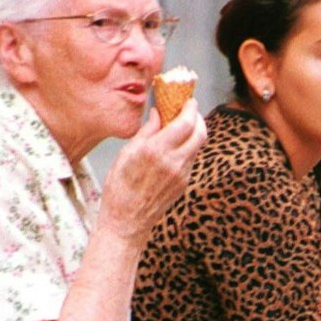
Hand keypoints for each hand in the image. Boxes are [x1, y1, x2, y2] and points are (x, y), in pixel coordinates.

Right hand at [100, 100, 206, 244]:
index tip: (189, 100)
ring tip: (182, 126)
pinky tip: (176, 145)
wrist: (127, 220)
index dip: (191, 109)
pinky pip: (191, 159)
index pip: (184, 123)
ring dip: (194, 132)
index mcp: (155, 150)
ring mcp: (181, 174)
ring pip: (197, 146)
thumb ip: (147, 132)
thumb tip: (158, 114)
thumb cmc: (120, 187)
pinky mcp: (184, 183)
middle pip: (200, 133)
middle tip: (190, 111)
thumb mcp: (126, 153)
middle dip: (198, 118)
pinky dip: (187, 147)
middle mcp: (173, 161)